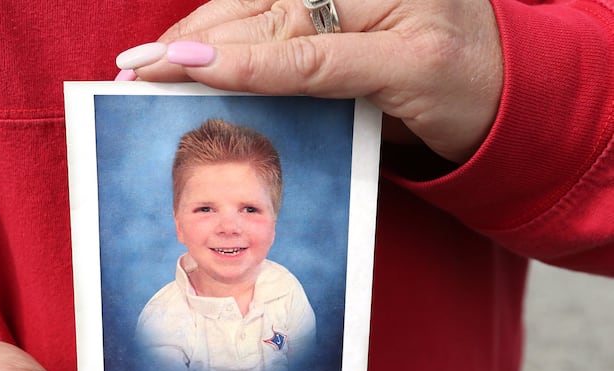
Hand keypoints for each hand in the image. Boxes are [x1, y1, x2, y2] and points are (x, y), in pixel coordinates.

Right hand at [118, 0, 503, 163]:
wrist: (504, 91)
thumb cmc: (465, 84)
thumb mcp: (404, 75)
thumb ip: (320, 65)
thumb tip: (232, 60)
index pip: (284, 30)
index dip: (224, 55)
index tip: (165, 69)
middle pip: (255, 15)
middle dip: (191, 44)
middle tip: (132, 71)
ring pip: (251, 12)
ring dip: (196, 38)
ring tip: (146, 61)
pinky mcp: (329, 14)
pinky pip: (269, 20)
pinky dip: (226, 37)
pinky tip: (190, 52)